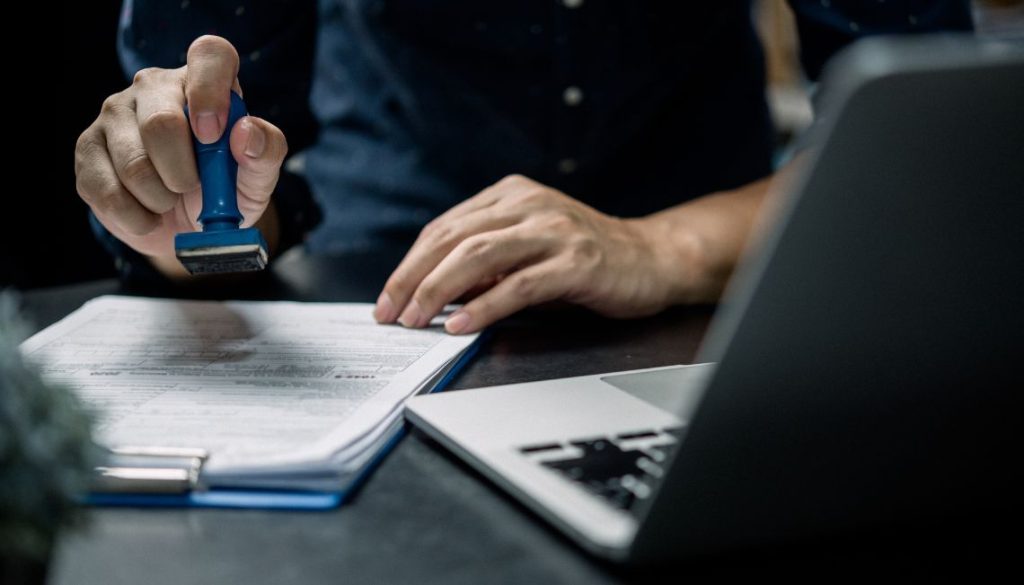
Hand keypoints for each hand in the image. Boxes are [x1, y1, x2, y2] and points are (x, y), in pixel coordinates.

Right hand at [74, 35, 286, 270]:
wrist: (188, 226)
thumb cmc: (227, 189)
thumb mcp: (258, 175)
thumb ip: (266, 151)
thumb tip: (245, 131)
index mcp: (202, 80)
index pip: (210, 54)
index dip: (211, 92)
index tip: (213, 136)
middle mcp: (153, 86)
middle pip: (161, 124)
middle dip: (184, 174)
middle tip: (192, 188)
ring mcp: (114, 113)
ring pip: (134, 165)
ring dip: (161, 200)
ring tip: (170, 200)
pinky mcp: (87, 148)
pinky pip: (107, 192)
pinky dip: (137, 217)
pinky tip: (148, 213)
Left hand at [374, 175, 683, 333]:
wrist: (653, 259)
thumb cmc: (586, 257)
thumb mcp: (528, 247)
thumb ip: (485, 261)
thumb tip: (431, 292)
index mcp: (511, 195)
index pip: (444, 228)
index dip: (410, 264)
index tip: (388, 297)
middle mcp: (529, 205)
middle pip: (453, 239)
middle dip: (413, 279)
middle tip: (390, 313)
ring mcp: (554, 231)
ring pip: (478, 257)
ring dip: (438, 291)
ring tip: (415, 319)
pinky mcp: (576, 262)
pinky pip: (518, 286)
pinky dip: (483, 308)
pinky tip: (461, 325)